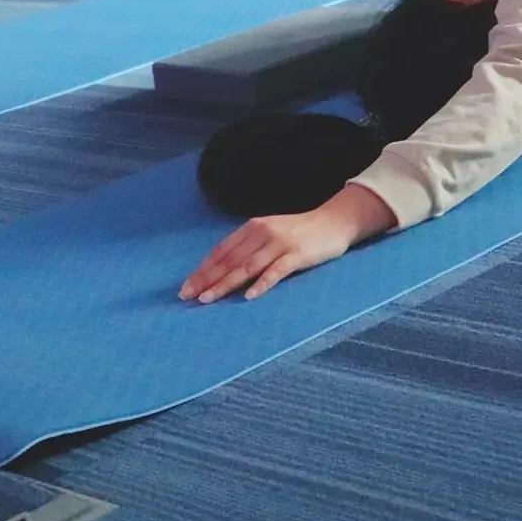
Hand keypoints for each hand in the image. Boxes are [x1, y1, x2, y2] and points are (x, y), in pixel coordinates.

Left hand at [180, 185, 396, 302]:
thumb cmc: (301, 231)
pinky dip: (262, 284)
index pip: (222, 251)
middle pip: (229, 260)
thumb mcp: (271, 232)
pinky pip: (276, 272)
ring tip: (208, 299)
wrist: (334, 221)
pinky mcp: (297, 255)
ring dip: (225, 284)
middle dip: (206, 279)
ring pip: (247, 267)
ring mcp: (280, 244)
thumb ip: (250, 245)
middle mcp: (263, 233)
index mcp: (253, 227)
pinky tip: (249, 296)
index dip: (203, 269)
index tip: (187, 286)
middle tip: (187, 296)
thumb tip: (224, 267)